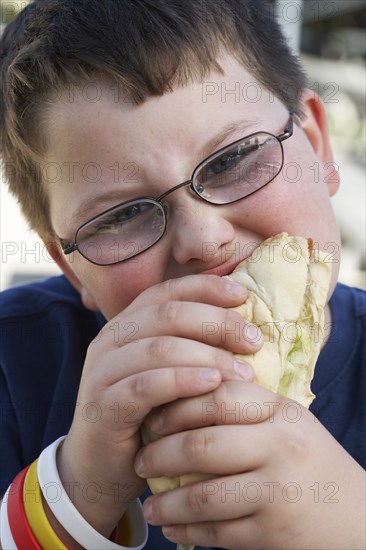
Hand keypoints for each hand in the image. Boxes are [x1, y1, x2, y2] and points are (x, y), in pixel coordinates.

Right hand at [56, 275, 260, 535]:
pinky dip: (182, 381)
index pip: (166, 292)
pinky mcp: (103, 405)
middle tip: (253, 341)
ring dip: (207, 356)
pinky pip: (145, 386)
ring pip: (158, 348)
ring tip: (244, 372)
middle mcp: (110, 340)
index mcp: (126, 325)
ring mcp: (102, 372)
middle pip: (166, 314)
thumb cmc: (146, 416)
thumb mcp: (166, 374)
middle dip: (215, 322)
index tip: (243, 296)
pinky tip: (213, 385)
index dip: (205, 288)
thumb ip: (189, 347)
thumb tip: (243, 326)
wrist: (99, 468)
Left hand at [136, 381, 365, 549]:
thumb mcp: (286, 421)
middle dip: (159, 455)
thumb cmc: (309, 460)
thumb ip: (244, 407)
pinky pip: (217, 533)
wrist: (356, 516)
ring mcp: (277, 493)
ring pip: (203, 495)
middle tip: (140, 461)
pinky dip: (186, 532)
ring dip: (166, 502)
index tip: (152, 419)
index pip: (218, 397)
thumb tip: (179, 399)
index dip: (177, 406)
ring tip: (149, 505)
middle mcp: (280, 447)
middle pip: (202, 445)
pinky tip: (172, 528)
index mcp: (281, 412)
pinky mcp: (273, 534)